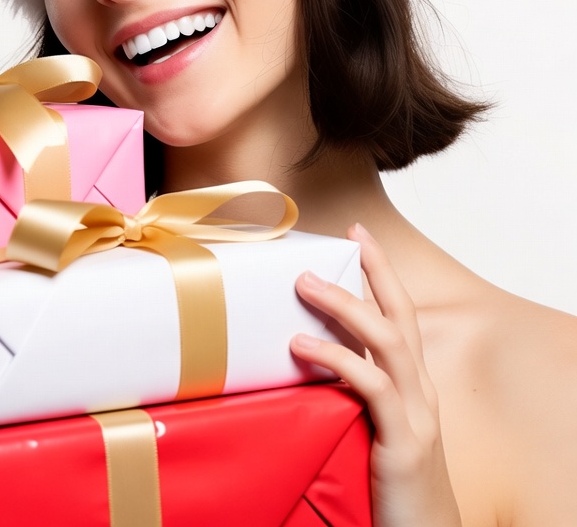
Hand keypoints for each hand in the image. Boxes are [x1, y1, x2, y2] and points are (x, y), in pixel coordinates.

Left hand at [289, 224, 460, 526]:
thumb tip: (300, 354)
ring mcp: (417, 416)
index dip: (382, 274)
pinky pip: (372, 387)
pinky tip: (302, 344)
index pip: (400, 317)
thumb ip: (350, 392)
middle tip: (349, 236)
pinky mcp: (403, 443)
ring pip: (388, 342)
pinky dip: (337, 359)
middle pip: (402, 316)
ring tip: (306, 282)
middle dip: (377, 271)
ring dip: (347, 306)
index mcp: (413, 387)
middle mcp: (421, 393)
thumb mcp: (372, 428)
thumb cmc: (391, 486)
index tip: (358, 236)